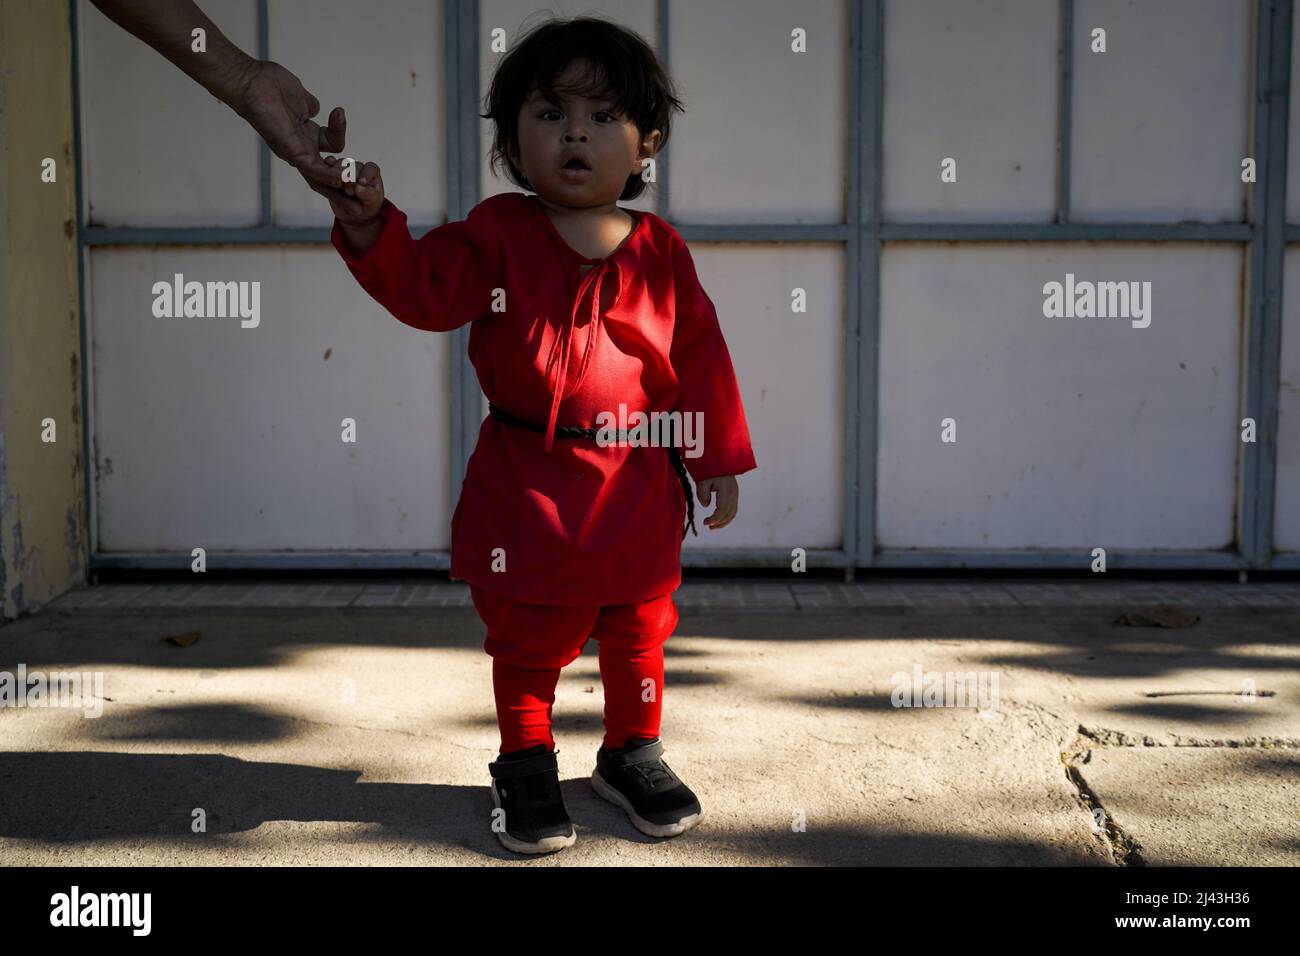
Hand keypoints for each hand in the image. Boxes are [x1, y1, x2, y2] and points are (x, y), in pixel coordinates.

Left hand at [231, 58, 346, 186]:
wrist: (252, 81)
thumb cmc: (270, 85)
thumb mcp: (301, 97)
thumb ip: (312, 106)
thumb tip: (317, 109)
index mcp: (304, 133)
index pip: (330, 144)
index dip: (339, 133)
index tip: (339, 112)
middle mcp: (301, 146)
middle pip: (328, 167)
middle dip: (346, 170)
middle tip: (360, 168)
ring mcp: (295, 151)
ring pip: (323, 173)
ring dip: (342, 176)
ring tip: (355, 173)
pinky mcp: (291, 152)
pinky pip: (314, 170)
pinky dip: (330, 175)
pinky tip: (344, 175)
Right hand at [300, 153, 385, 227]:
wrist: (356, 214)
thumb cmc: (368, 204)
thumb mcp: (372, 201)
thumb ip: (367, 193)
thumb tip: (358, 187)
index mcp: (370, 171)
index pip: (369, 168)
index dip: (365, 174)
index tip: (362, 183)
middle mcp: (356, 168)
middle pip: (351, 166)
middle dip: (349, 177)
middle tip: (350, 192)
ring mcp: (342, 170)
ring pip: (336, 168)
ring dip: (335, 177)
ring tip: (337, 187)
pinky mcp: (330, 175)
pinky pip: (325, 173)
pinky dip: (324, 178)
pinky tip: (324, 182)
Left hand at [695, 475, 738, 530]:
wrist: (719, 461)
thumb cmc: (709, 470)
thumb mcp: (702, 480)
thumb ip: (702, 493)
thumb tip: (706, 506)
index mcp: (726, 490)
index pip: (722, 509)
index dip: (714, 518)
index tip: (705, 522)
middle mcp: (734, 493)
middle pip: (729, 513)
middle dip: (718, 522)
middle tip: (707, 526)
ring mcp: (735, 495)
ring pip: (732, 513)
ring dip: (723, 522)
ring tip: (711, 527)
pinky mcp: (734, 496)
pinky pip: (733, 510)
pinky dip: (726, 518)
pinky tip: (717, 521)